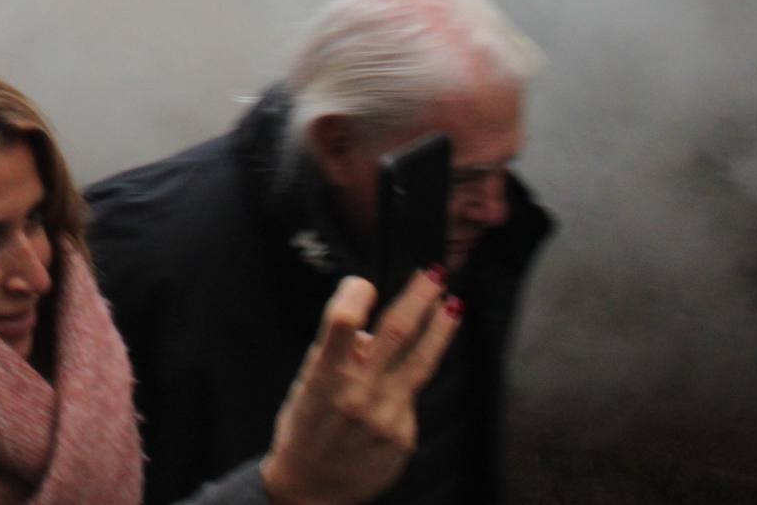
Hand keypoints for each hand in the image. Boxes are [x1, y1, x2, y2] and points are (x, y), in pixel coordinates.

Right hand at [258, 273, 461, 504]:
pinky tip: (392, 393)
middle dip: (418, 297)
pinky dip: (404, 386)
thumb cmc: (303, 430)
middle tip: (433, 273)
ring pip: (421, 361)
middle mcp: (359, 394)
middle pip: (396, 332)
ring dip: (439, 328)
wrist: (310, 490)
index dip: (355, 293)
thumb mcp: (307, 385)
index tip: (364, 283)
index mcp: (325, 376)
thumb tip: (371, 332)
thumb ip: (338, 355)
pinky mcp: (404, 436)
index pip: (344, 321)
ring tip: (453, 305)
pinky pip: (410, 398)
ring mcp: (386, 416)